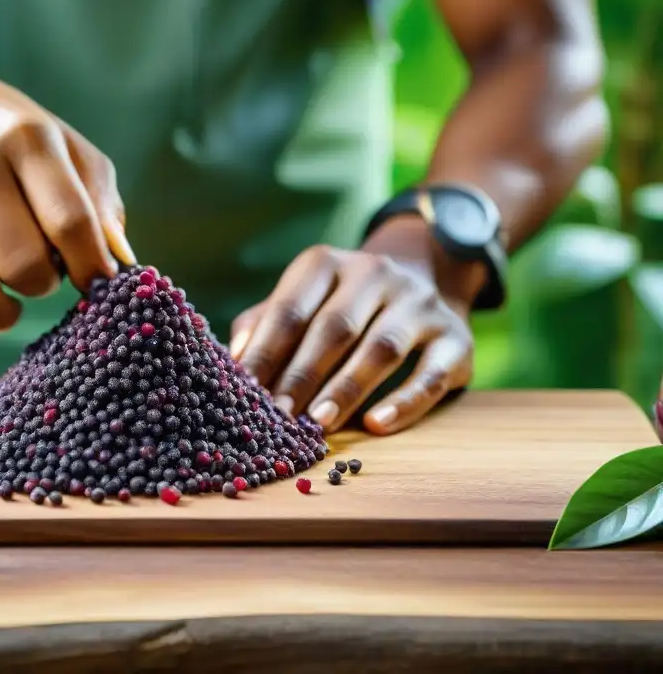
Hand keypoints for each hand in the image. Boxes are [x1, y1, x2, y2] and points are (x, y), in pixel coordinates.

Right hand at [0, 66, 135, 333]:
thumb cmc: (19, 144)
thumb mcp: (71, 151)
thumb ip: (103, 206)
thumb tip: (119, 267)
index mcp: (24, 137)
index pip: (69, 222)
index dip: (92, 266)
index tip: (98, 279)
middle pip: (26, 268)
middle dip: (48, 282)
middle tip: (45, 267)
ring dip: (10, 310)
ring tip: (13, 282)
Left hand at [230, 244, 474, 434]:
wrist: (427, 275)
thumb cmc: (341, 303)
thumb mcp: (303, 300)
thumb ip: (265, 324)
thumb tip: (232, 362)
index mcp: (327, 264)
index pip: (290, 308)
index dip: (266, 351)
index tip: (244, 391)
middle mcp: (375, 274)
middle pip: (334, 327)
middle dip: (302, 375)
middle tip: (277, 416)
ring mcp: (419, 303)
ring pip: (381, 348)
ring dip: (346, 388)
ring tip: (318, 425)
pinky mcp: (456, 336)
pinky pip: (432, 372)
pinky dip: (405, 401)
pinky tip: (377, 424)